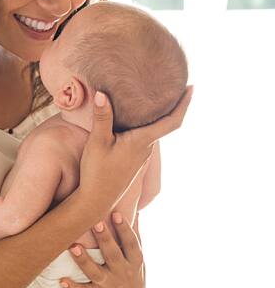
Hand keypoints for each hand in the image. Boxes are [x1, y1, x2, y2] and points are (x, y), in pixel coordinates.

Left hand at [59, 212, 143, 287]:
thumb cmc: (133, 276)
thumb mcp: (137, 260)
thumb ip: (134, 239)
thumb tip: (134, 213)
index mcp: (134, 262)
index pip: (131, 244)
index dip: (125, 229)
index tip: (116, 213)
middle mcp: (122, 273)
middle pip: (112, 255)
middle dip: (104, 239)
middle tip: (95, 222)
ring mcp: (109, 285)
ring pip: (95, 273)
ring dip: (84, 260)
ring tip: (74, 247)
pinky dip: (73, 287)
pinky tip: (62, 280)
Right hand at [78, 87, 192, 212]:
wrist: (96, 200)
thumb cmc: (97, 172)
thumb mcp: (97, 142)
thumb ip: (102, 117)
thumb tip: (103, 93)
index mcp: (142, 141)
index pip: (172, 121)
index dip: (184, 104)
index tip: (192, 87)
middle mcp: (146, 148)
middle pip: (166, 124)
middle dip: (173, 105)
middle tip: (177, 87)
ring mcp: (141, 156)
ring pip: (154, 131)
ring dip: (159, 116)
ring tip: (156, 98)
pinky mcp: (133, 160)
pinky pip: (144, 137)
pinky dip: (146, 125)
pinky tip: (136, 120)